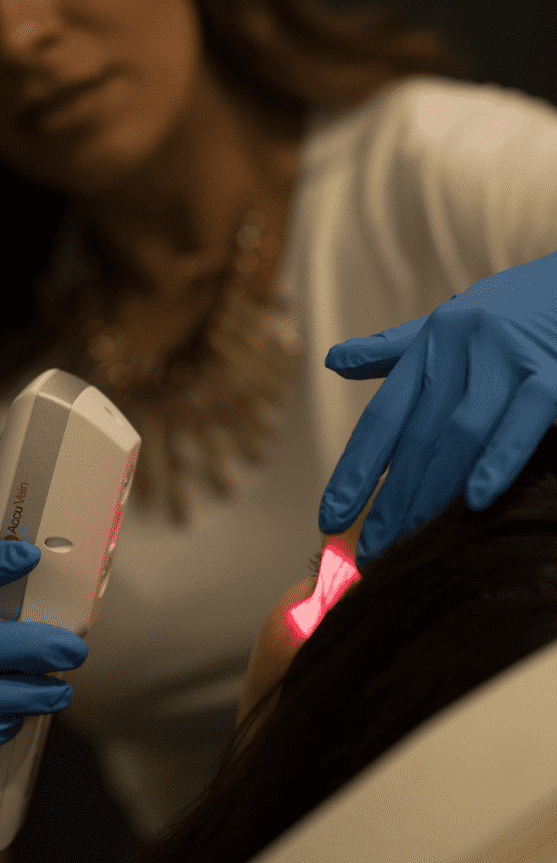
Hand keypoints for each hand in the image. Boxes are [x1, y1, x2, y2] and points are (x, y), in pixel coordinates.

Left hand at [318, 252, 556, 566]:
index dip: (354, 470)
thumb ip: (393, 351)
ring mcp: (505, 358)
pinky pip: (521, 421)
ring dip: (431, 491)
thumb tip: (332, 360)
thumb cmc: (514, 310)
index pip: (383, 416)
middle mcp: (460, 346)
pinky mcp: (550, 374)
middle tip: (368, 552)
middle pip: (415, 435)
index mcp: (431, 343)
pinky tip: (477, 499)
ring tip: (408, 542)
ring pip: (458, 433)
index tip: (329, 519)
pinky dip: (499, 459)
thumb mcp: (449, 324)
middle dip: (389, 497)